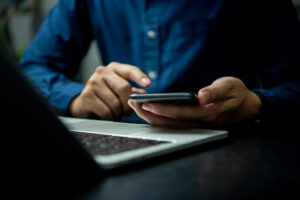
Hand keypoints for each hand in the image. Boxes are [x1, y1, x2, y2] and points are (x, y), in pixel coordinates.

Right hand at [69, 62, 149, 119]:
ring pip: (115, 103)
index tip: (147, 84)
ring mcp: (92, 83)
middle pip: (124, 88)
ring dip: (119, 113)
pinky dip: (110, 118)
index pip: (130, 70)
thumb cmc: (106, 95)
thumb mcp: (120, 90)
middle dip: (128, 103)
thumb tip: (144, 95)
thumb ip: (133, 91)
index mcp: (114, 68)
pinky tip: (109, 116)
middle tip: (127, 111)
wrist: (85, 103)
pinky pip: (106, 112)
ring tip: (116, 113)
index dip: (139, 77)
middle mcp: (102, 72)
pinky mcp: (86, 97)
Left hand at [128, 77, 260, 127]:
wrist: (247, 108)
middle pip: (171, 122)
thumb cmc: (238, 94)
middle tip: (133, 104)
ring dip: (152, 117)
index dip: (162, 109)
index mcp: (208, 113)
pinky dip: (160, 118)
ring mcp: (197, 125)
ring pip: (170, 125)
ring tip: (136, 106)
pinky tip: (149, 111)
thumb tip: (200, 96)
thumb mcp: (231, 86)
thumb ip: (216, 91)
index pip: (181, 112)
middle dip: (150, 114)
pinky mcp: (194, 123)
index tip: (146, 103)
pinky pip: (174, 123)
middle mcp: (200, 123)